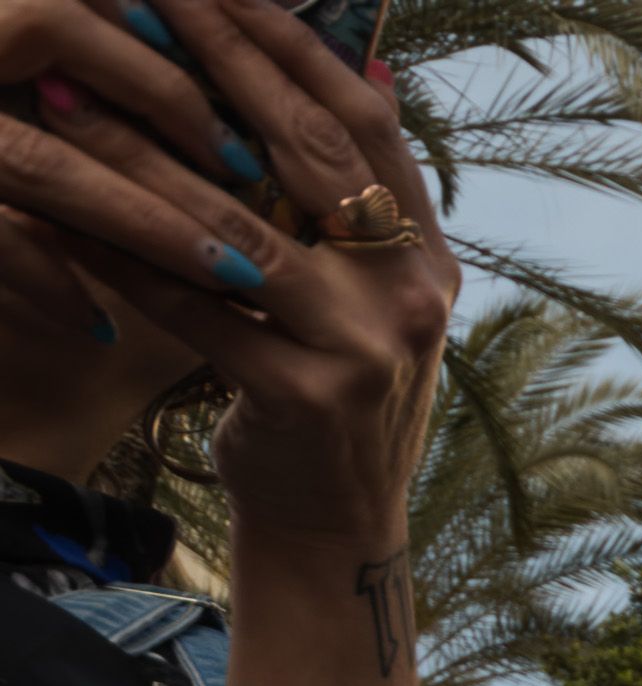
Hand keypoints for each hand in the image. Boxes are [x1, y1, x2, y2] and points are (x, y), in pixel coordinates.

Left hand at [36, 0, 456, 548]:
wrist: (336, 525)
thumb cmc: (332, 393)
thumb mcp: (371, 292)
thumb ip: (367, 197)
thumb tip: (365, 67)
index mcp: (430, 256)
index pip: (362, 122)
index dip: (289, 42)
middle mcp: (412, 295)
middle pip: (309, 153)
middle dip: (217, 62)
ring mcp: (365, 349)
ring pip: (238, 227)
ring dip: (138, 152)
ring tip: (63, 92)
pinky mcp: (303, 398)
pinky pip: (191, 306)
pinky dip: (118, 254)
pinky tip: (55, 206)